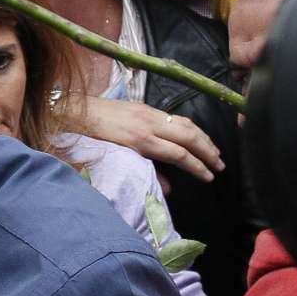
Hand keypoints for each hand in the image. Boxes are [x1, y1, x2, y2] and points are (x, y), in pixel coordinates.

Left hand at [77, 97, 223, 181]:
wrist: (75, 111)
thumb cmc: (91, 139)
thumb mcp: (114, 161)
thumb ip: (142, 173)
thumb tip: (167, 188)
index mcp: (140, 140)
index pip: (179, 154)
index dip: (197, 167)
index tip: (209, 177)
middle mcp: (149, 124)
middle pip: (189, 137)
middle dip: (208, 152)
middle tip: (221, 166)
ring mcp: (149, 113)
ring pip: (186, 124)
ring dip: (204, 138)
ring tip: (215, 152)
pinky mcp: (145, 106)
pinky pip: (175, 117)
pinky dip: (191, 128)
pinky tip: (196, 135)